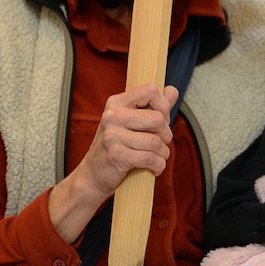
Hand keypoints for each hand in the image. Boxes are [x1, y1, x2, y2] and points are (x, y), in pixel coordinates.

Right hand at [49, 83, 177, 242]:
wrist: (92, 175)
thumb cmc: (115, 147)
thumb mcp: (131, 121)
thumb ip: (154, 106)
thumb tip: (173, 90)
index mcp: (116, 102)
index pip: (150, 90)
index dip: (163, 105)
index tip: (160, 120)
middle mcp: (112, 115)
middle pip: (158, 118)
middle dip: (166, 135)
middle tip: (159, 143)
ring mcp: (113, 135)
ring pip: (156, 141)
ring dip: (163, 154)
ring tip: (156, 157)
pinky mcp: (116, 155)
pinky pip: (150, 158)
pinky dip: (158, 166)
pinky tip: (153, 167)